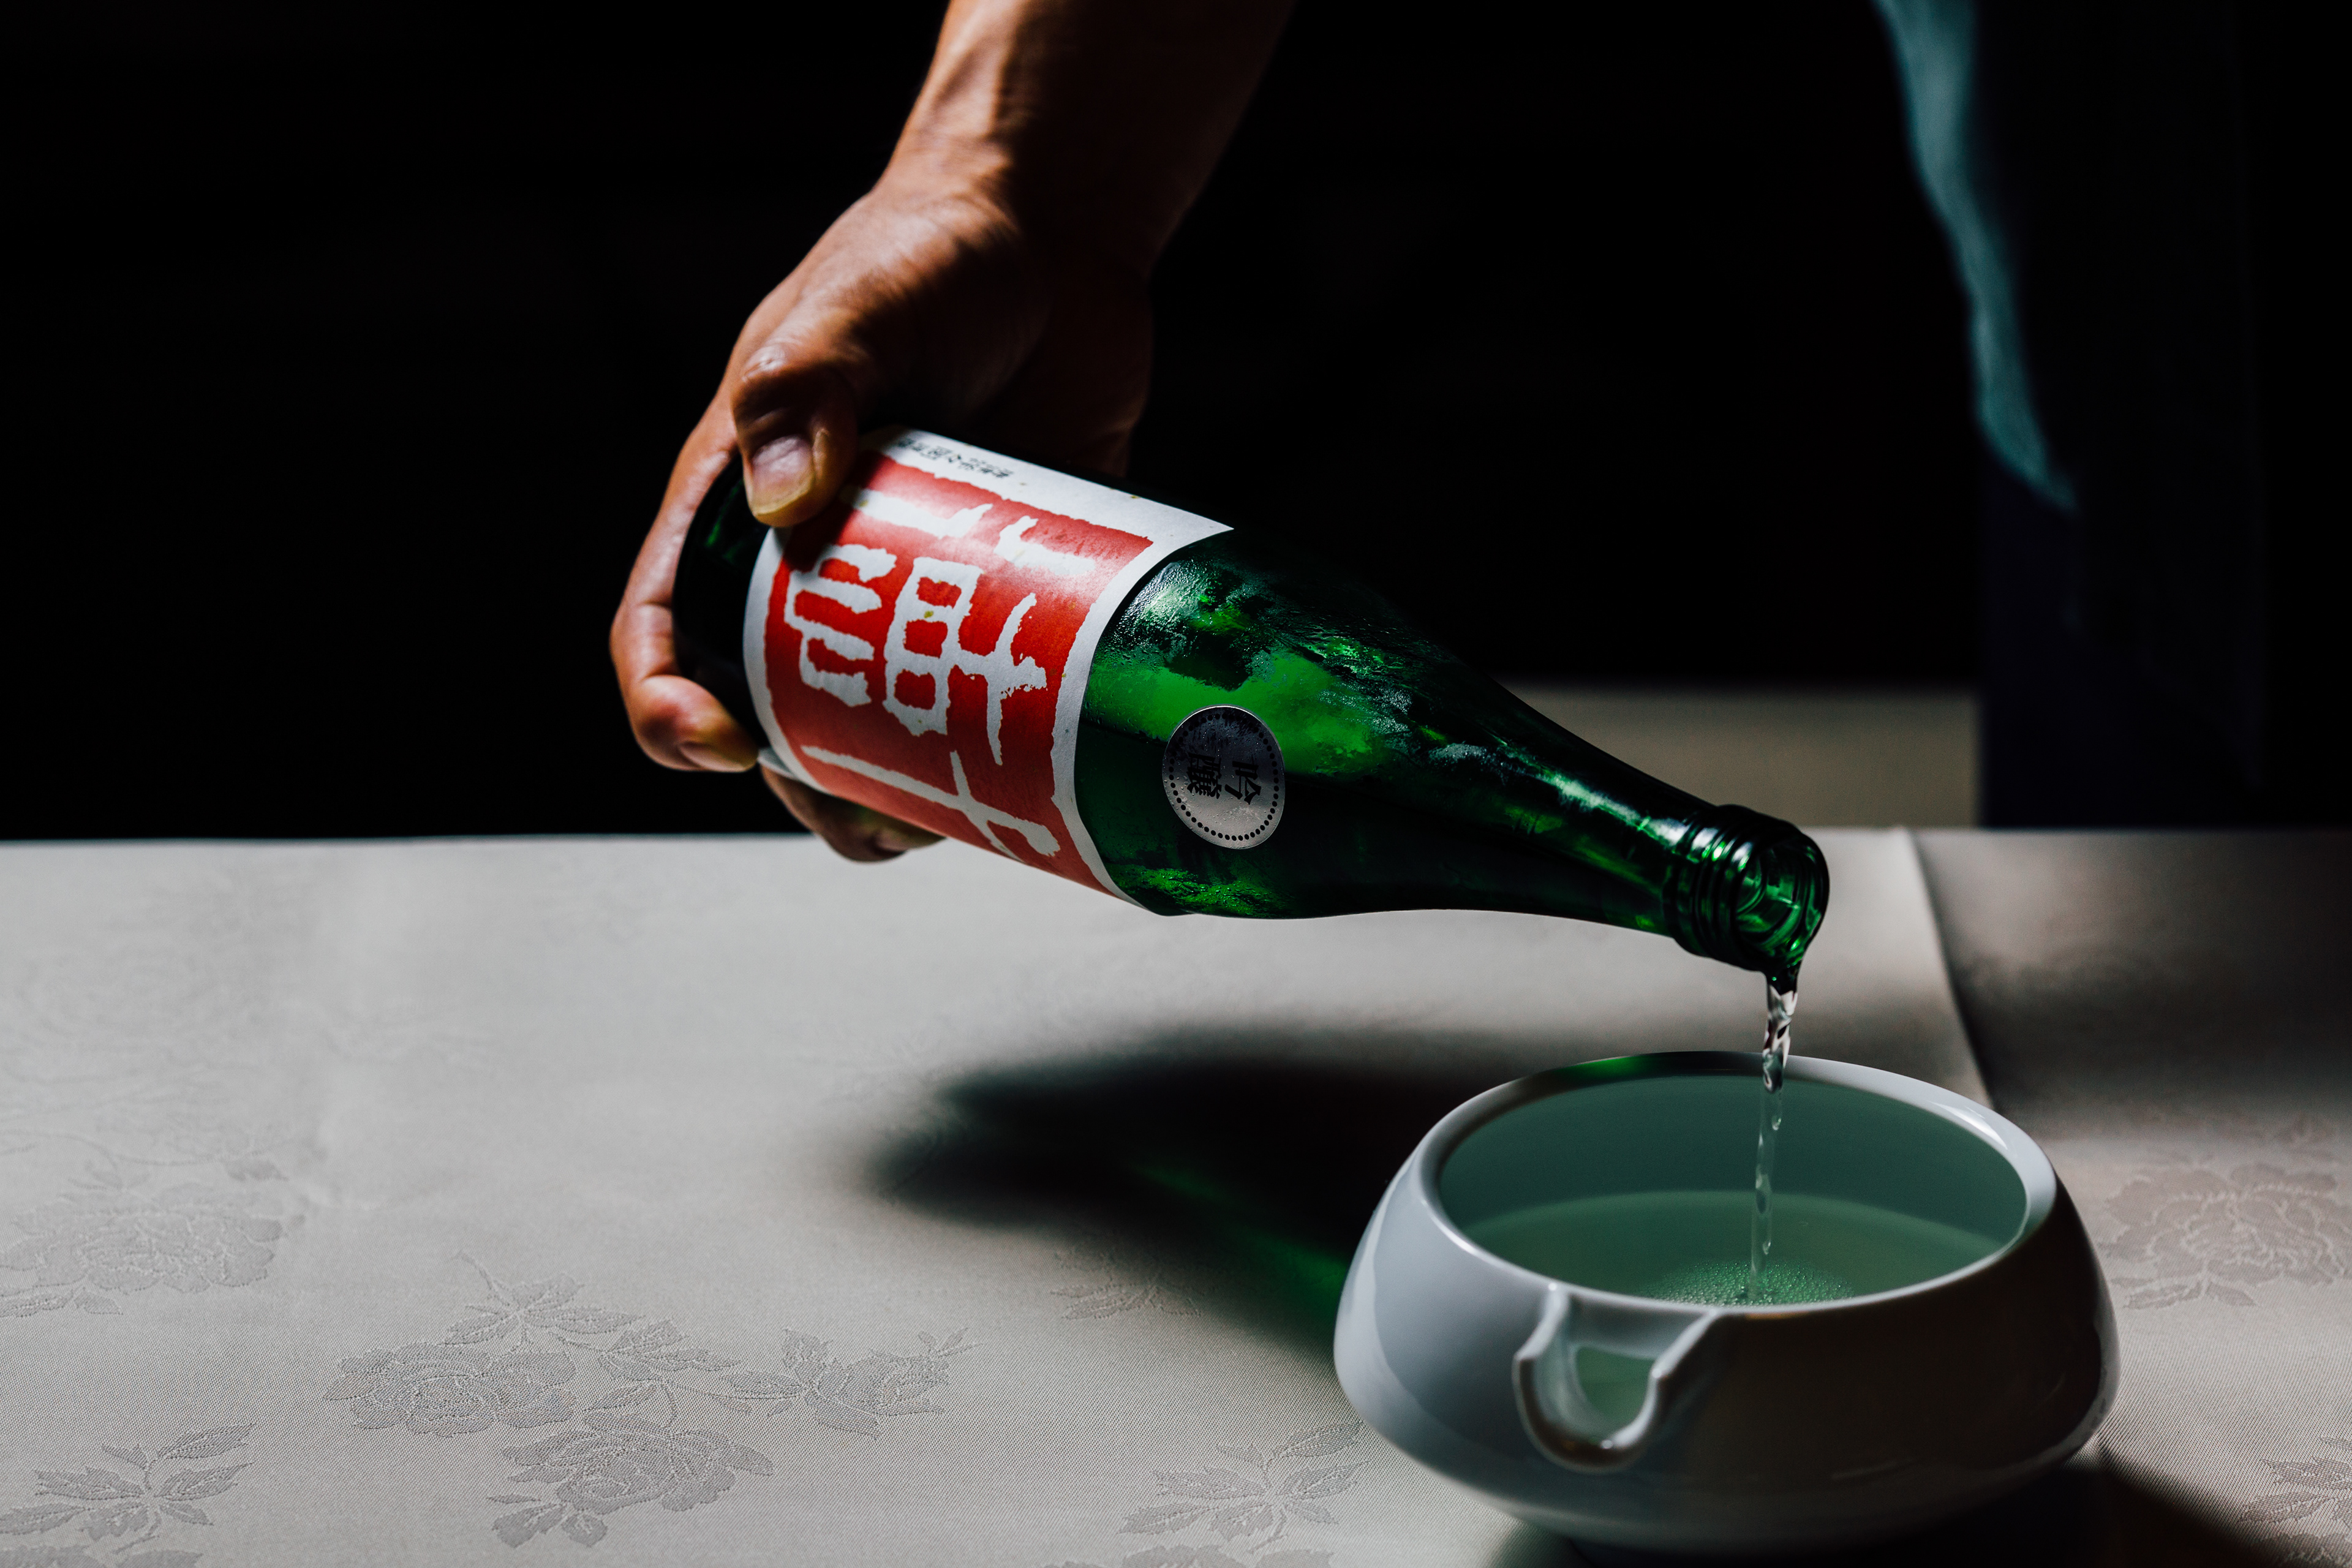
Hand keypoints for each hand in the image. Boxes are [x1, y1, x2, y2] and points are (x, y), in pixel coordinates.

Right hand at [610, 0, 1291, 860]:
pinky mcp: (994, 590)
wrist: (1054, 237)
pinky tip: (1024, 780)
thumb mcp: (852, 308)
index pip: (665, 627)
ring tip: (943, 819)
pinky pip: (977, 692)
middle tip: (864, 817)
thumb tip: (781, 503)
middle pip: (772, 706)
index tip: (717, 745)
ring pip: (874, 722)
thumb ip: (801, 386)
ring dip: (896, 788)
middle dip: (805, 783)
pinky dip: (990, 748)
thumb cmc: (927, 257)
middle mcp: (809, 559)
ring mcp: (904, 583)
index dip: (669, 703)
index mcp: (735, 503)